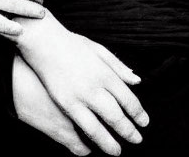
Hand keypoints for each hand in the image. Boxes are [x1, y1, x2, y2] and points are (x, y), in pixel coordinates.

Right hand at [16, 12, 148, 155]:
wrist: (44, 42)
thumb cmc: (71, 44)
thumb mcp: (98, 50)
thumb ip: (118, 66)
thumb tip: (137, 80)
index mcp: (105, 73)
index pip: (128, 99)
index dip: (138, 114)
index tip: (144, 122)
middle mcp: (94, 88)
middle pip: (116, 117)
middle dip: (129, 132)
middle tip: (137, 140)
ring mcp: (78, 98)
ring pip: (98, 129)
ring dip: (110, 143)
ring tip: (117, 151)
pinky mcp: (64, 105)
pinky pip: (80, 129)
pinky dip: (89, 141)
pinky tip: (93, 146)